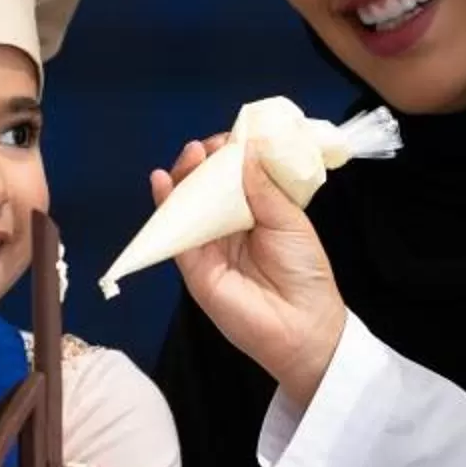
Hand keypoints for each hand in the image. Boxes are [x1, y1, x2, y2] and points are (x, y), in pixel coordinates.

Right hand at [158, 140, 348, 405]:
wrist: (302, 326)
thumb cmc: (304, 271)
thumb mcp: (290, 221)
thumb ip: (263, 188)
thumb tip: (245, 150)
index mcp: (256, 212)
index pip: (234, 177)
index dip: (230, 156)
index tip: (232, 140)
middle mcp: (229, 226)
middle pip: (206, 188)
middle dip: (204, 163)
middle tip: (208, 148)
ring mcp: (208, 246)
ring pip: (187, 206)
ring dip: (184, 178)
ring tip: (190, 156)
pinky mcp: (193, 267)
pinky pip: (174, 235)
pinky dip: (165, 207)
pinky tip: (161, 182)